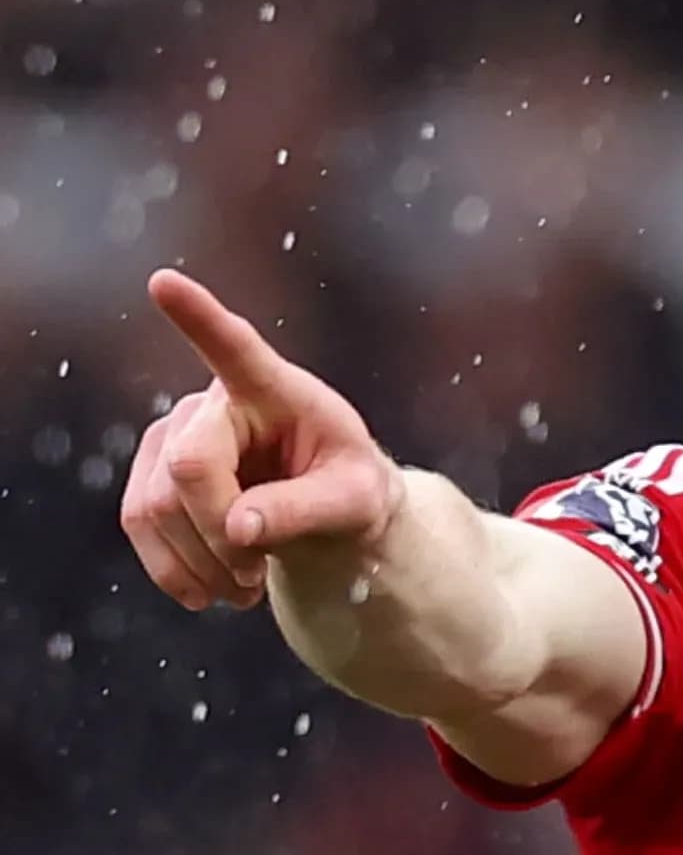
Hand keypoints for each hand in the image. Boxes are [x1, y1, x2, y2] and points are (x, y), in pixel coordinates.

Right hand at [121, 269, 405, 610]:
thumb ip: (304, 510)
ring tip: (247, 585)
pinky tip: (212, 589)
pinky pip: (137, 527)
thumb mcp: (356, 503)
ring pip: (156, 506)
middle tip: (260, 574)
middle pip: (188, 470)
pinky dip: (175, 571)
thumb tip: (237, 528)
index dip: (198, 317)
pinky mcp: (150, 475)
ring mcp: (172, 434)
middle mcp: (213, 401)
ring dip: (201, 562)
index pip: (235, 348)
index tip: (164, 281)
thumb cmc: (352, 492)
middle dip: (221, 534)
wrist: (330, 517)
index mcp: (275, 389)